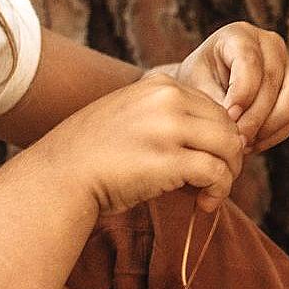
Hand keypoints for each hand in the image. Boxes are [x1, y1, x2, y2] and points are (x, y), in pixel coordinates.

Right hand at [23, 69, 248, 215]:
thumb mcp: (130, 116)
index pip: (214, 108)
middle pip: (228, 125)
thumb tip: (215, 139)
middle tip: (216, 181)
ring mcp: (169, 128)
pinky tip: (205, 203)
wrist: (58, 177)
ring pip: (230, 147)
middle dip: (230, 156)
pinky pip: (216, 173)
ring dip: (229, 175)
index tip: (209, 161)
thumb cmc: (93, 154)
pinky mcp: (170, 161)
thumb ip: (168, 117)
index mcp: (159, 85)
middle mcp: (167, 99)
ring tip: (212, 193)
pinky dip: (219, 191)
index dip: (219, 137)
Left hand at [171, 22, 288, 150]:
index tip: (229, 118)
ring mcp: (288, 66)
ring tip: (245, 143)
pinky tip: (253, 144)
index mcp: (240, 35)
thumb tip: (236, 125)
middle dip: (255, 115)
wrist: (206, 88)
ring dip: (271, 125)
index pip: (250, 61)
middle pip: (273, 80)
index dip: (242, 92)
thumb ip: (215, 101)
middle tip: (237, 139)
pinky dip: (276, 133)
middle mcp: (270, 44)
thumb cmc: (198, 83)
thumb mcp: (197, 87)